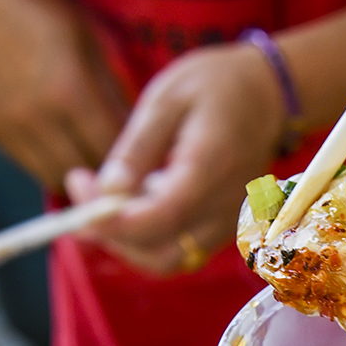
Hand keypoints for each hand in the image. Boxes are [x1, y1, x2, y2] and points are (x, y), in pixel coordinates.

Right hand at [0, 0, 127, 190]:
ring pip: (57, 177)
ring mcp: (7, 126)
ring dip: (80, 173)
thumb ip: (111, 91)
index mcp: (69, 91)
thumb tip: (138, 131)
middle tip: (129, 166)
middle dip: (112, 172)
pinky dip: (52, 162)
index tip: (151, 159)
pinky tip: (65, 145)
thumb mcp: (88, 41)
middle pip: (88, 170)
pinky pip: (29, 164)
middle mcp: (36, 115)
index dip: (137, 160)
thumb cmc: (39, 13)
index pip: (115, 149)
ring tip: (97, 159)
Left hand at [65, 43, 285, 274]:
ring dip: (127, 238)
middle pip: (160, 254)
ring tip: (104, 192)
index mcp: (211, 169)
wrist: (266, 93)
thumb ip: (137, 149)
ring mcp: (228, 222)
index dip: (110, 220)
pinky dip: (147, 235)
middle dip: (112, 234)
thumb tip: (107, 192)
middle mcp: (225, 207)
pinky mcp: (222, 226)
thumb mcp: (167, 99)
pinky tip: (134, 197)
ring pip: (168, 259)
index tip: (78, 187)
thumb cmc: (216, 86)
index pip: (158, 219)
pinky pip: (179, 248)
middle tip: (83, 190)